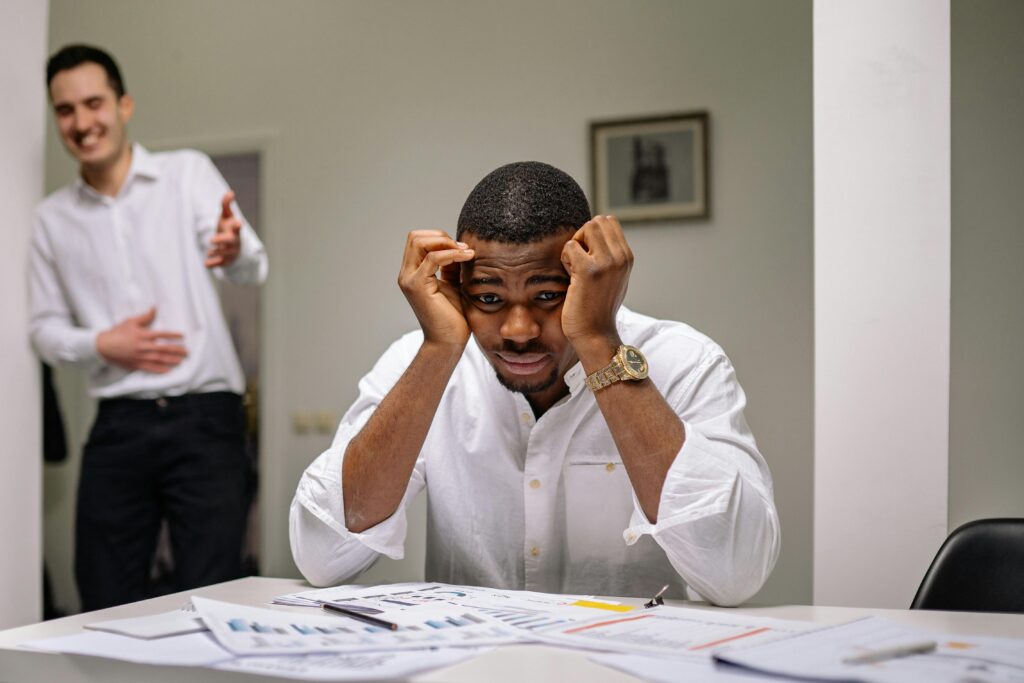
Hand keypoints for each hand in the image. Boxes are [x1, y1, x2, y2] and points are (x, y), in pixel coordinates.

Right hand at [96, 307, 186, 372]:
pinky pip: (150, 368)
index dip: (173, 335)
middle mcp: (143, 346)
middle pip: (164, 349)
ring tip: (181, 360)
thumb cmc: (117, 333)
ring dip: (172, 360)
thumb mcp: (130, 322)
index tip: (183, 336)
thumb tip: (155, 308)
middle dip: (177, 350)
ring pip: (159, 359)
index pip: (162, 335)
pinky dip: (160, 370)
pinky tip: (168, 370)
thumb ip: (145, 317)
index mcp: (143, 335)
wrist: (103, 347)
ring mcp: (140, 357)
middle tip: (187, 352)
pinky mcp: (136, 364)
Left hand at [205, 191, 241, 267]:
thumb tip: (230, 192)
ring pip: (225, 254)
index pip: (237, 227)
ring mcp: (230, 252)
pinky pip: (220, 263)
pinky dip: (213, 264)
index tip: (239, 223)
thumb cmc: (228, 228)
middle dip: (222, 240)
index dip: (237, 225)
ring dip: (217, 252)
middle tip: (211, 240)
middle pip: (230, 241)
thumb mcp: (227, 216)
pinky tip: (206, 264)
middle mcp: (234, 241)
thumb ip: (226, 205)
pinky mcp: (226, 261)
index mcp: (234, 230)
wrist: (233, 246)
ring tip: (209, 252)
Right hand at [397, 230, 474, 346]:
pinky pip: (433, 258)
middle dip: (441, 236)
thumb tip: (460, 247)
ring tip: (466, 252)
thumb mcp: (454, 284)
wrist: (449, 342)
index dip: (440, 238)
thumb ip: (452, 266)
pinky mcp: (417, 286)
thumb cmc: (453, 318)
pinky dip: (451, 253)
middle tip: (463, 248)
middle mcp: (407, 274)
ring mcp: (409, 279)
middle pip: (415, 236)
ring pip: (419, 242)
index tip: (462, 248)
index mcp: (413, 272)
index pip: (418, 240)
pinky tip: (467, 258)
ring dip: (446, 242)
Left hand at [560, 215, 632, 353]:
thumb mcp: (613, 278)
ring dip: (575, 245)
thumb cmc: (598, 308)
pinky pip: (570, 246)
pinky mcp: (589, 271)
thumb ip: (609, 256)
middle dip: (583, 236)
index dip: (592, 234)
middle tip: (579, 261)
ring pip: (586, 229)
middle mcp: (621, 257)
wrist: (596, 335)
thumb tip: (597, 231)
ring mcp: (607, 263)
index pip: (609, 222)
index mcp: (627, 257)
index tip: (587, 257)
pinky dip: (565, 259)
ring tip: (575, 268)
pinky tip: (570, 277)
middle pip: (597, 222)